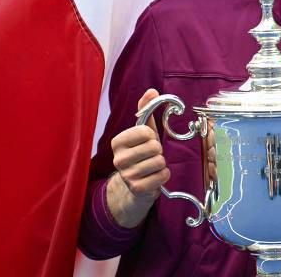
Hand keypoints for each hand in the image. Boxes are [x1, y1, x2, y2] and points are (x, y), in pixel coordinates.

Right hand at [106, 89, 170, 227]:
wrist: (136, 185)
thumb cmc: (141, 154)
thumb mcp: (143, 131)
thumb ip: (146, 109)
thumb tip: (152, 91)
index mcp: (117, 142)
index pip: (146, 132)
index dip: (152, 136)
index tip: (146, 142)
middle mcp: (118, 159)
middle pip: (154, 147)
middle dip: (158, 151)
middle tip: (151, 156)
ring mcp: (126, 175)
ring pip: (159, 162)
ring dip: (161, 164)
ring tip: (152, 166)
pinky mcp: (136, 189)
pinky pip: (162, 176)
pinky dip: (163, 176)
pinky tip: (155, 177)